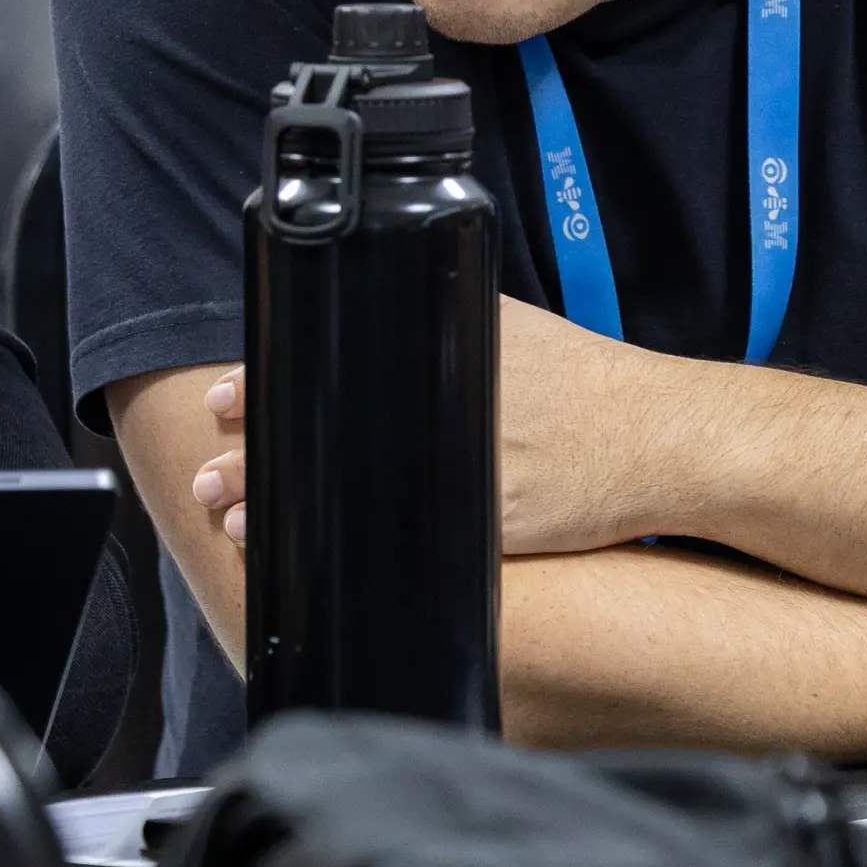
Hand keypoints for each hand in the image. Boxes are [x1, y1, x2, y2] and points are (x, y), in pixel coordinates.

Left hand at [184, 301, 673, 559]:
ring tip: (230, 514)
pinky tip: (305, 548)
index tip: (219, 400)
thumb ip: (442, 321)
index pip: (321, 365)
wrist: (657, 436)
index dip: (260, 388)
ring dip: (276, 504)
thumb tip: (379, 318)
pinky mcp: (479, 522)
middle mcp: (436, 406)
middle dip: (249, 456)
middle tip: (208, 473)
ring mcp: (454, 468)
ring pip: (341, 490)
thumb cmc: (585, 379)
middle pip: (320, 433)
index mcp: (434, 349)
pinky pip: (390, 536)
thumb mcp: (508, 325)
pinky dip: (339, 541)